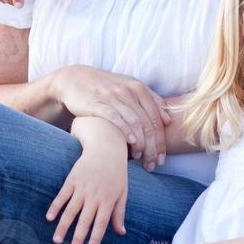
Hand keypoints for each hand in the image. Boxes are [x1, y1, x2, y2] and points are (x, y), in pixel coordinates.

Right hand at [46, 144, 127, 243]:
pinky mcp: (72, 180)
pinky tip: (49, 218)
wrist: (106, 149)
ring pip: (71, 211)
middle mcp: (94, 196)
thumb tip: (121, 232)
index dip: (95, 238)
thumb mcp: (122, 193)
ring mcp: (82, 188)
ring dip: (63, 227)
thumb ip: (119, 213)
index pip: (101, 224)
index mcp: (108, 201)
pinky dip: (55, 207)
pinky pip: (62, 196)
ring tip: (57, 240)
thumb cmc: (117, 173)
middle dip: (78, 238)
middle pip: (84, 221)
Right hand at [51, 66, 172, 169]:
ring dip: (141, 144)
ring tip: (141, 159)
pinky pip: (116, 118)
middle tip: (153, 165)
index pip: (157, 119)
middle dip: (153, 147)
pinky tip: (131, 143)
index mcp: (139, 88)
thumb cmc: (105, 87)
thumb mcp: (129, 87)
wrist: (75, 78)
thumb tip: (167, 119)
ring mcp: (114, 97)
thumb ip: (150, 100)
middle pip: (148, 124)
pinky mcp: (98, 103)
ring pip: (135, 123)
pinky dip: (125, 131)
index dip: (161, 141)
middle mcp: (129, 91)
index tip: (162, 159)